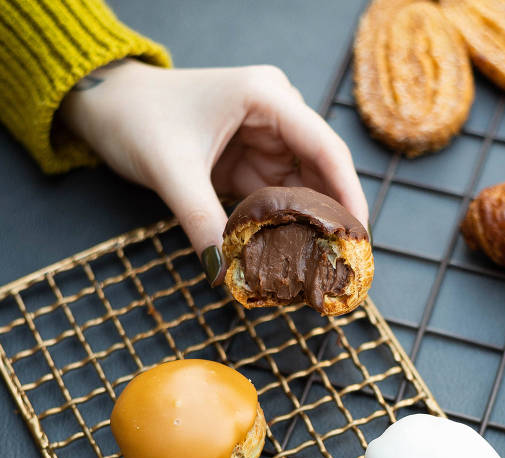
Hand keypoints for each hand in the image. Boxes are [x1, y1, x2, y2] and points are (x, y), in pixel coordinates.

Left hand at [60, 59, 368, 284]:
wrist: (105, 105)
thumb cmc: (135, 118)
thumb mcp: (170, 169)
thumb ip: (201, 220)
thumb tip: (226, 272)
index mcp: (266, 97)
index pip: (326, 150)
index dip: (348, 196)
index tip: (358, 239)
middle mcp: (276, 114)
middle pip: (323, 172)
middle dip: (332, 218)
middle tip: (342, 263)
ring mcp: (267, 138)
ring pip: (304, 189)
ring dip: (309, 226)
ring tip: (319, 265)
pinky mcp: (253, 160)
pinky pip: (280, 198)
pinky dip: (284, 225)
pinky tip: (291, 253)